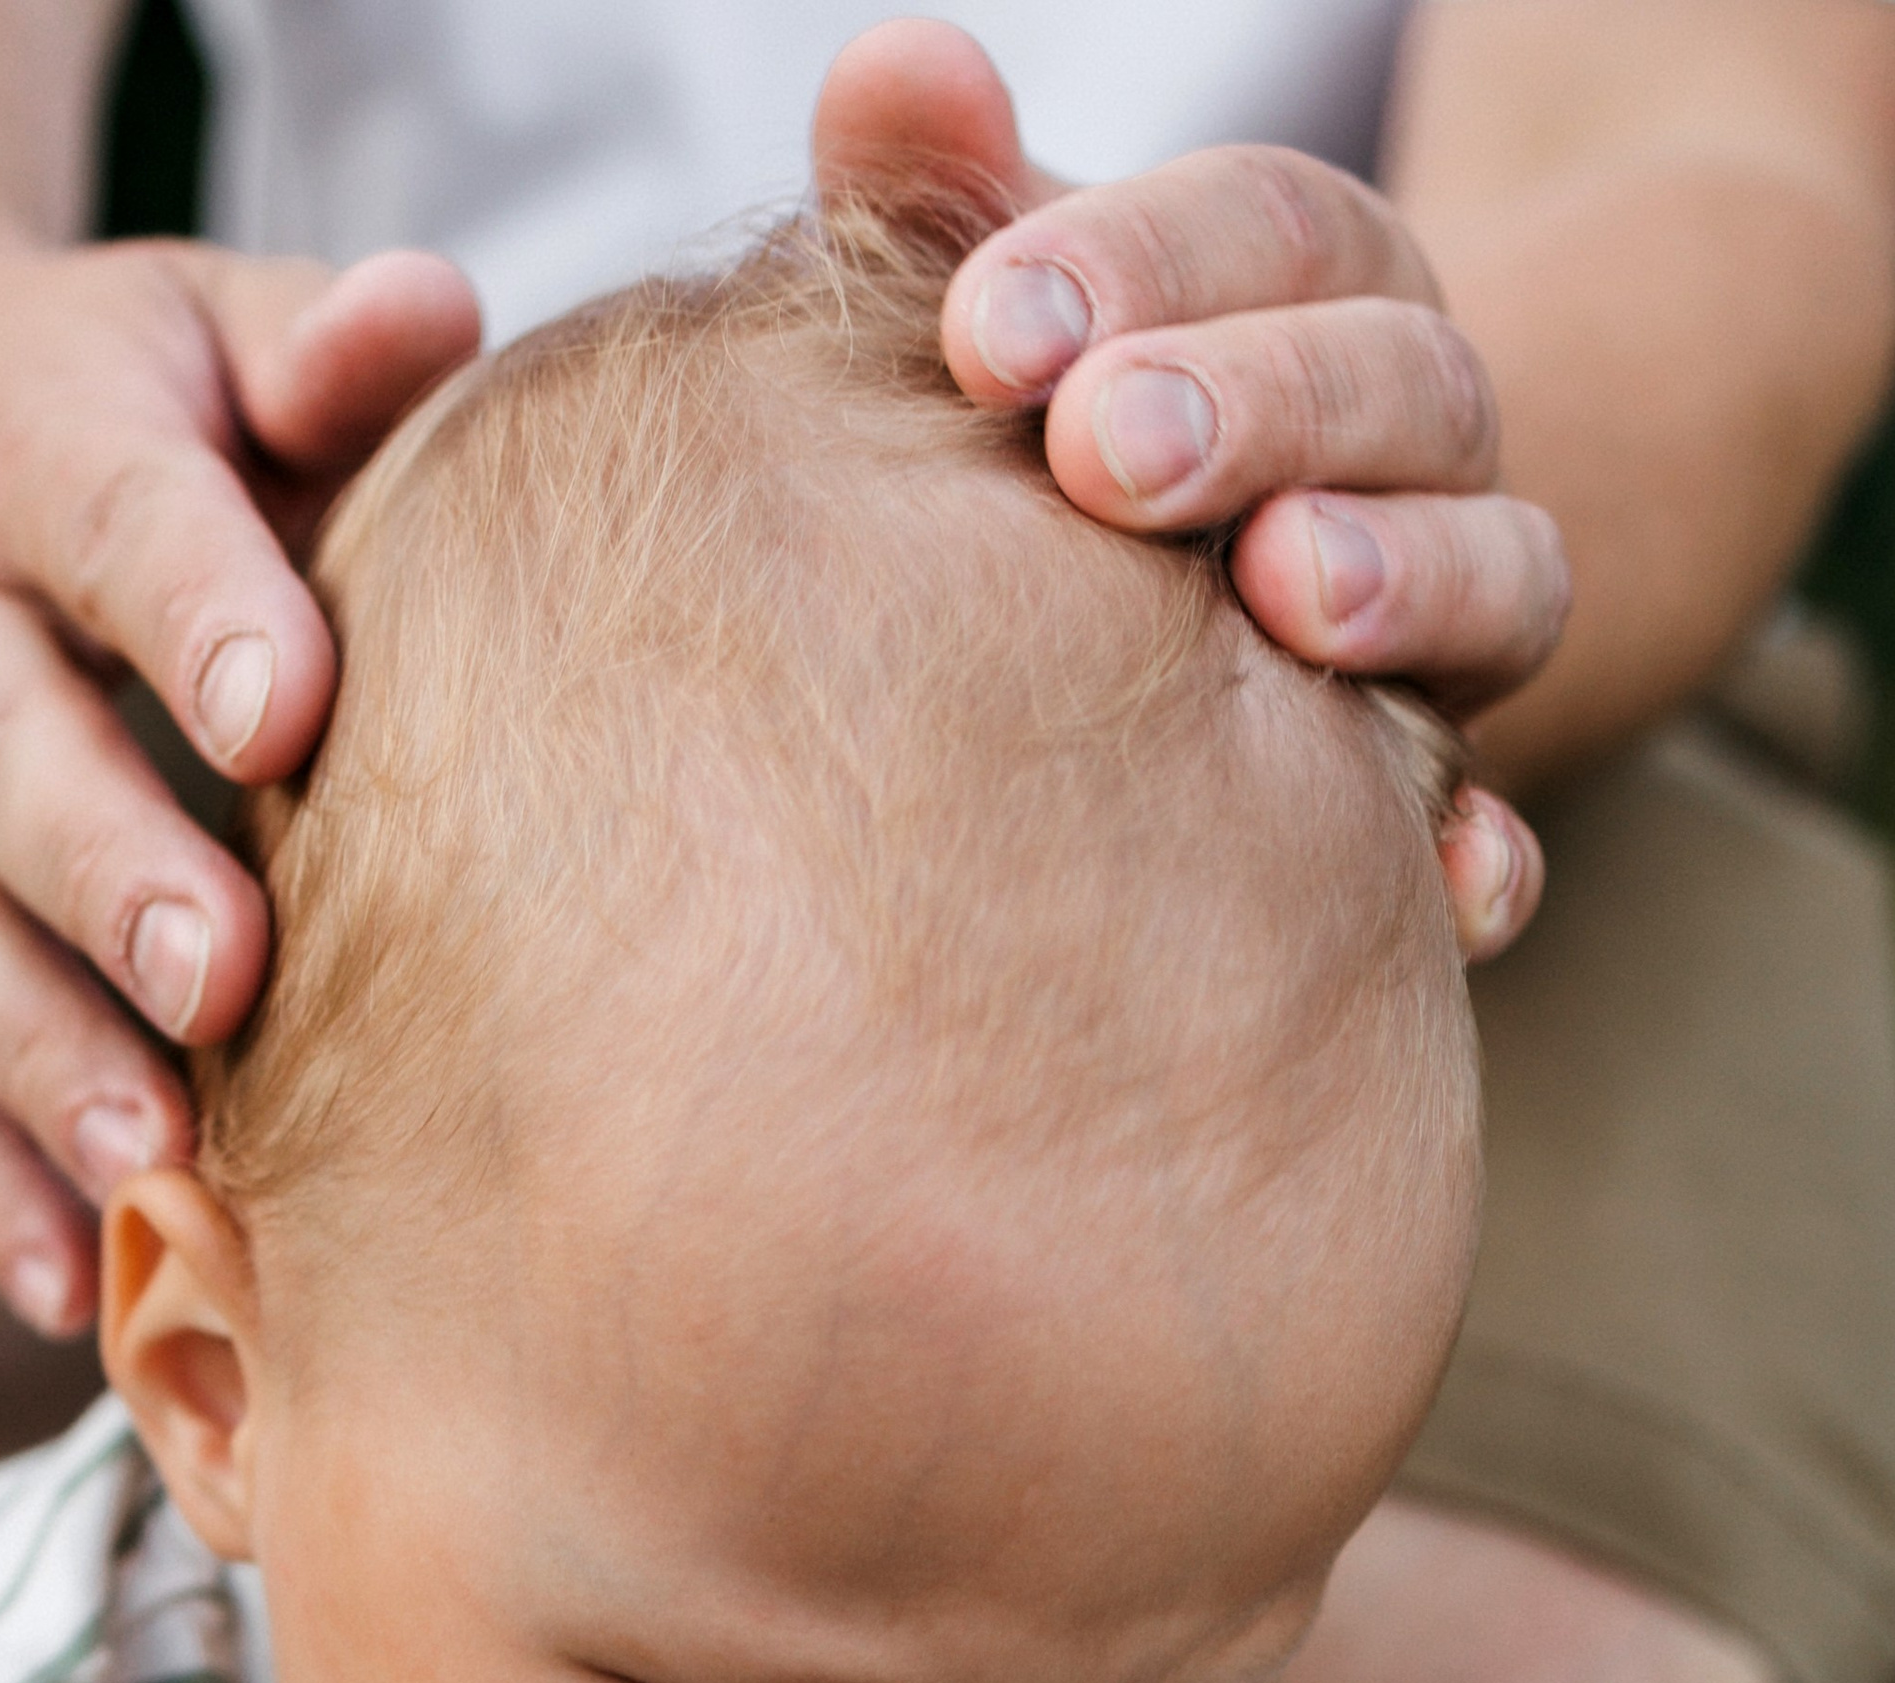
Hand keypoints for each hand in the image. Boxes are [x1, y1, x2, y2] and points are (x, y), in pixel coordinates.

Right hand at [0, 192, 478, 1334]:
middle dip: (108, 874)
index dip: (191, 609)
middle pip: (6, 756)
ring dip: (38, 1059)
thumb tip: (433, 317)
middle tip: (225, 976)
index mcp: (36, 451)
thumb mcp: (207, 322)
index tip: (286, 707)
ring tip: (147, 1167)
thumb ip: (325, 339)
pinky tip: (63, 1289)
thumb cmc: (113, 397)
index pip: (111, 520)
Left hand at [812, 22, 1564, 960]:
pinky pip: (1502, 827)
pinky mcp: (1444, 795)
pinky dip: (1482, 855)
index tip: (991, 323)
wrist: (1198, 623)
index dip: (1143, 259)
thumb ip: (955, 202)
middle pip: (1397, 379)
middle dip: (1258, 402)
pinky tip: (1451, 892)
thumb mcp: (1022, 309)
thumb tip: (889, 73)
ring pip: (1498, 571)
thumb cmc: (1067, 436)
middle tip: (1103, 450)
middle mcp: (1410, 443)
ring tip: (1286, 595)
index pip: (1271, 229)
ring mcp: (1450, 615)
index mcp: (1312, 293)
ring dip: (1403, 577)